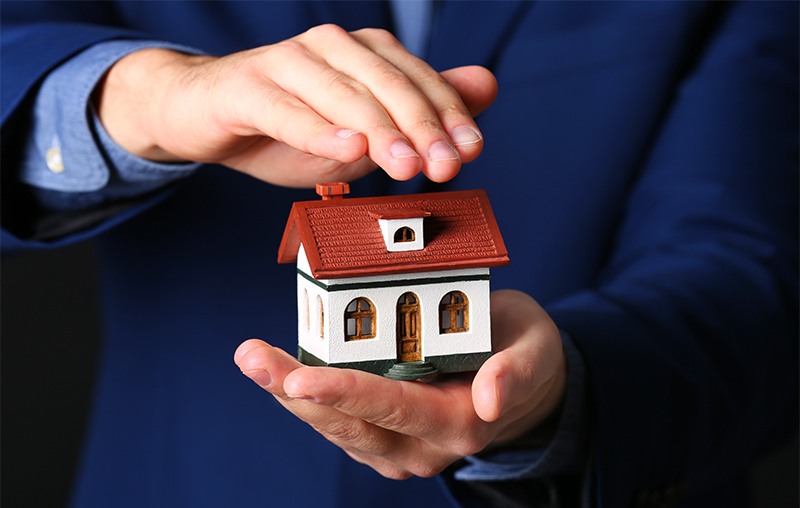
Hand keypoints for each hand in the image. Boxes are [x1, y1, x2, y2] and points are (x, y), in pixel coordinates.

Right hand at [95, 25, 497, 186]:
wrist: (204, 115)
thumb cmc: (287, 124)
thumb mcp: (362, 129)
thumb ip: (418, 110)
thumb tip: (485, 85)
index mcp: (363, 52)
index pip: (417, 80)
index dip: (449, 115)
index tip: (471, 150)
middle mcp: (330, 46)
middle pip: (387, 84)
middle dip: (421, 127)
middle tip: (445, 165)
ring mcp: (287, 61)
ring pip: (343, 95)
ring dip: (379, 132)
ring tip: (405, 165)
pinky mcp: (248, 86)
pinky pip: (287, 109)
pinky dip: (319, 130)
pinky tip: (346, 149)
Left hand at [234, 290, 566, 478]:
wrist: (520, 380)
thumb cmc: (524, 350)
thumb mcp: (534, 347)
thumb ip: (516, 372)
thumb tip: (488, 399)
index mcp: (460, 422)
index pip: (396, 407)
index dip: (346, 392)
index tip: (300, 377)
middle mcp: (425, 446)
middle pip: (350, 424)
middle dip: (295, 391)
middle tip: (251, 356)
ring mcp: (401, 448)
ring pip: (335, 427)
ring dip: (289, 393)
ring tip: (252, 357)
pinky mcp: (384, 440)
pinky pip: (338, 422)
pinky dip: (306, 395)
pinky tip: (279, 369)